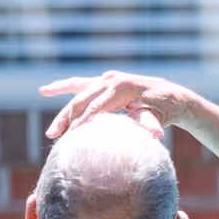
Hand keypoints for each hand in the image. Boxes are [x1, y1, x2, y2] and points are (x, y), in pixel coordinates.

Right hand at [39, 70, 203, 140]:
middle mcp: (112, 80)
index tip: (70, 140)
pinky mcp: (105, 80)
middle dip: (67, 120)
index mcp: (122, 88)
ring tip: (52, 131)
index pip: (95, 109)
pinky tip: (45, 91)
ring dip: (64, 111)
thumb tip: (154, 134)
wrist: (173, 96)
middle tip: (54, 137)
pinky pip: (80, 84)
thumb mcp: (158, 117)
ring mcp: (107, 78)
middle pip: (82, 101)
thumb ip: (149, 123)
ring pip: (78, 94)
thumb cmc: (165, 110)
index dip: (82, 124)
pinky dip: (64, 87)